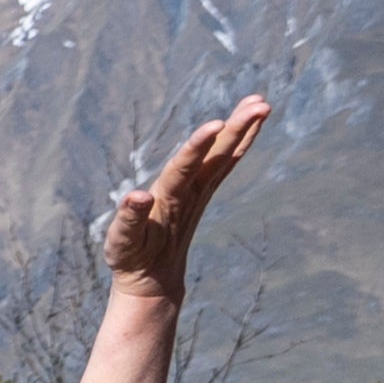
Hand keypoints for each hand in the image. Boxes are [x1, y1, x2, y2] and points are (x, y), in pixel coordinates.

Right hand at [96, 96, 269, 299]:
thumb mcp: (122, 243)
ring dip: (244, 129)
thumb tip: (138, 196)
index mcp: (169, 200)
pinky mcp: (202, 192)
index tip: (217, 123)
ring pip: (227, 156)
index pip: (185, 167)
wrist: (154, 279)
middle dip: (237, 129)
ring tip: (261, 103)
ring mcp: (200, 192)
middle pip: (217, 156)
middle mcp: (191, 192)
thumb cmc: (132, 258)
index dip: (199, 145)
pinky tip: (247, 126)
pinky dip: (238, 142)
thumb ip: (129, 219)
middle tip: (260, 103)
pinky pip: (225, 163)